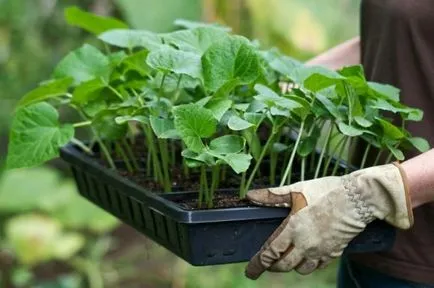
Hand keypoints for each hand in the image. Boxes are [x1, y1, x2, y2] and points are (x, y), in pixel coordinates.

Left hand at [244, 163, 412, 279]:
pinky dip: (310, 264)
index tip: (250, 271)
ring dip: (291, 266)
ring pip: (301, 269)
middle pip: (284, 265)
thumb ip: (272, 196)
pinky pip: (318, 266)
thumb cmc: (326, 191)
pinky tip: (308, 255)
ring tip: (287, 258)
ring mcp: (321, 250)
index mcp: (293, 228)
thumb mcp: (296, 189)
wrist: (358, 198)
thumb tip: (250, 196)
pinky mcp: (334, 252)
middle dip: (272, 267)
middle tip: (267, 264)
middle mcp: (305, 244)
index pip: (270, 253)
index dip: (258, 264)